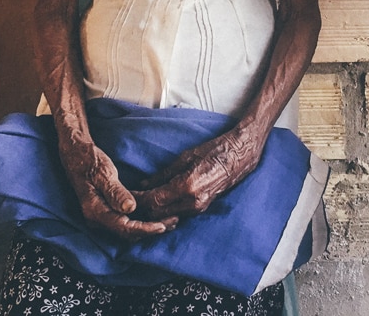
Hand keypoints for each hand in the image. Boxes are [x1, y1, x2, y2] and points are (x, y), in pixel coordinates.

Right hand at [59, 138, 177, 238]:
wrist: (75, 154)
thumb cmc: (89, 160)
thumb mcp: (104, 172)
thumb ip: (116, 192)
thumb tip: (130, 208)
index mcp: (95, 210)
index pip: (123, 228)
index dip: (144, 229)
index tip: (162, 226)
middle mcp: (96, 219)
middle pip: (126, 233)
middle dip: (150, 230)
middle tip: (173, 223)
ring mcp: (99, 217)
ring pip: (126, 230)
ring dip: (147, 227)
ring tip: (169, 220)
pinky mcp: (104, 212)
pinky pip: (124, 222)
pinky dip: (140, 222)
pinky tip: (154, 216)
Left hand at [133, 126, 263, 219]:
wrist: (241, 154)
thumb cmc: (215, 150)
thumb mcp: (185, 157)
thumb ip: (164, 174)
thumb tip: (145, 184)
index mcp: (186, 186)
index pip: (153, 202)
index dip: (137, 200)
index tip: (127, 195)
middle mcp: (193, 202)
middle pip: (157, 215)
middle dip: (143, 209)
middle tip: (132, 199)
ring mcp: (199, 208)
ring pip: (167, 218)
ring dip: (154, 211)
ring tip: (144, 200)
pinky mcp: (203, 208)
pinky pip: (179, 214)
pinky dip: (167, 210)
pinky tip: (161, 201)